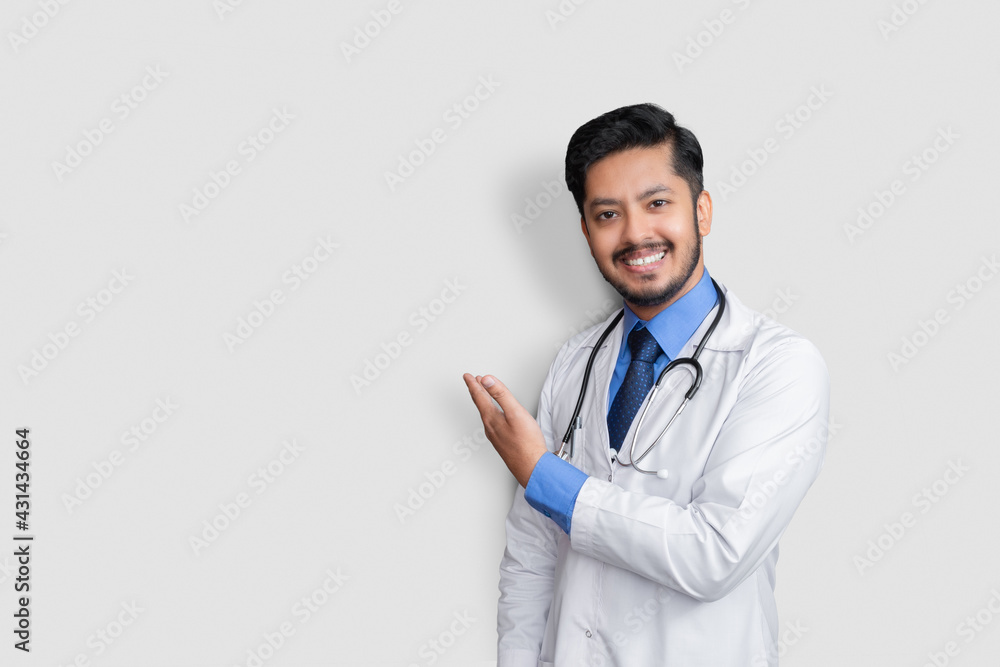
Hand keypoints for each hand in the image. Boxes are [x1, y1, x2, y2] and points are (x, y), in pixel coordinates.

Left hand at [462, 373, 547, 487]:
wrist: (532, 468)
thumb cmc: (526, 443)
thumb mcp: (515, 412)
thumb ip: (501, 394)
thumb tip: (486, 380)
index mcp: (492, 418)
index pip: (479, 397)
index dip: (473, 384)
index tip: (468, 376)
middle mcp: (490, 428)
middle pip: (481, 405)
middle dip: (476, 391)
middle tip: (472, 381)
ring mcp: (496, 436)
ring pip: (486, 414)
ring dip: (483, 402)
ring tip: (482, 394)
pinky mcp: (503, 442)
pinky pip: (493, 423)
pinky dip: (491, 413)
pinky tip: (496, 415)